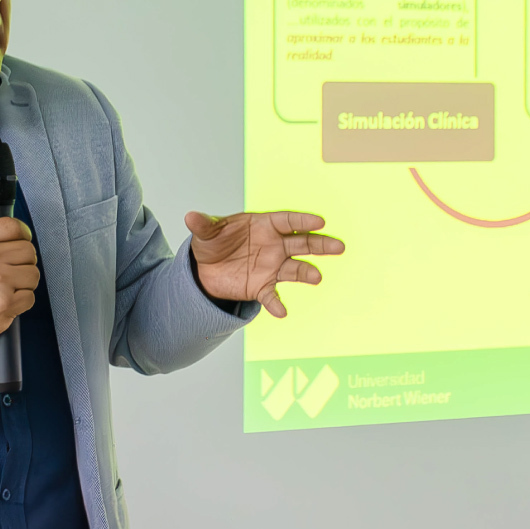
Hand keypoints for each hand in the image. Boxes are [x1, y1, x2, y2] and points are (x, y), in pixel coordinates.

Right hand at [0, 217, 38, 345]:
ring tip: (6, 289)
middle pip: (29, 251)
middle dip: (23, 263)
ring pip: (33, 274)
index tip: (23, 242)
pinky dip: (21, 302)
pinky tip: (5, 302)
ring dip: (24, 284)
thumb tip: (18, 236)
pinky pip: (29, 297)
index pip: (14, 227)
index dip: (23, 235)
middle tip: (10, 273)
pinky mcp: (6, 302)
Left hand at [185, 211, 343, 318]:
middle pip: (302, 243)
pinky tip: (281, 311)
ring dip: (306, 272)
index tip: (320, 221)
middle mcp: (274, 245)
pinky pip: (272, 295)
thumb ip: (203, 225)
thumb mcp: (206, 232)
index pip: (288, 221)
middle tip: (338, 246)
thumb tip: (190, 217)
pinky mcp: (262, 286)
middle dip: (320, 244)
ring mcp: (271, 266)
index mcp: (264, 225)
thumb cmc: (213, 242)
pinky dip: (276, 303)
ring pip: (294, 269)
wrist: (206, 269)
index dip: (303, 221)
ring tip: (316, 277)